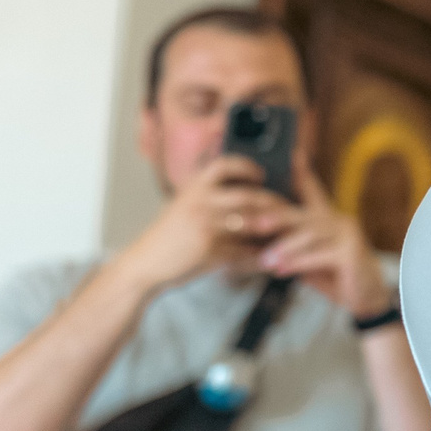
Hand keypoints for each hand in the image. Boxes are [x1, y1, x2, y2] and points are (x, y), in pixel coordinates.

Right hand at [115, 154, 293, 292]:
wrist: (144, 265)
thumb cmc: (167, 238)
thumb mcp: (181, 210)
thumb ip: (207, 200)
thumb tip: (244, 196)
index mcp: (193, 189)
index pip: (223, 165)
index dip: (247, 166)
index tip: (262, 174)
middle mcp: (199, 203)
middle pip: (247, 195)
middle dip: (272, 202)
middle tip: (286, 209)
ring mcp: (204, 226)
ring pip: (250, 223)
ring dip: (271, 228)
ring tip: (284, 232)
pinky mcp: (209, 249)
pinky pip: (242, 250)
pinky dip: (257, 255)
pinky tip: (267, 258)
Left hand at [253, 158, 392, 316]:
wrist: (366, 297)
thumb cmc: (335, 276)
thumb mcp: (309, 257)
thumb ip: (290, 245)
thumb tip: (259, 238)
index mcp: (328, 218)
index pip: (312, 189)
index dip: (301, 171)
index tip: (290, 153)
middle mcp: (339, 221)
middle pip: (304, 214)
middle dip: (277, 216)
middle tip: (253, 224)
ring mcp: (348, 235)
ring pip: (310, 235)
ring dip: (285, 247)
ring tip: (265, 259)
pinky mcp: (352, 252)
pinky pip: (320, 255)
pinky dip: (298, 262)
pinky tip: (282, 269)